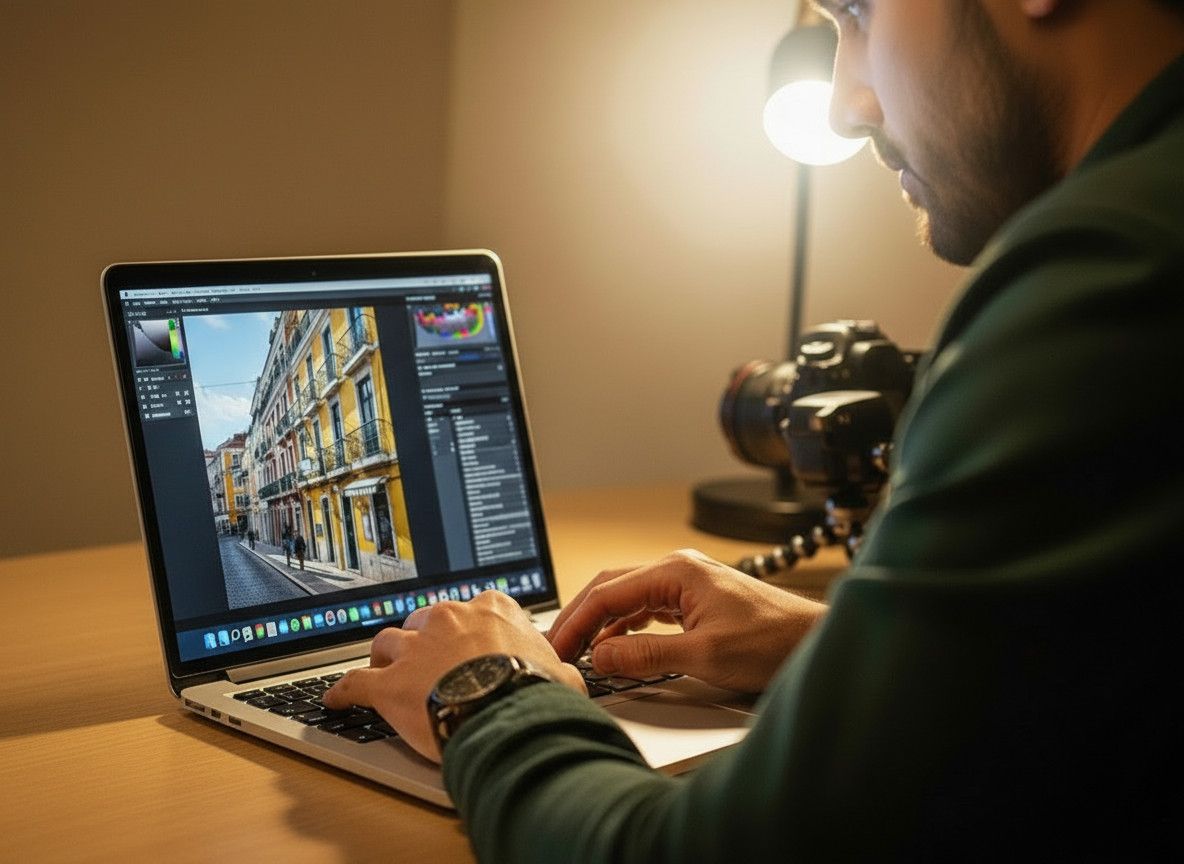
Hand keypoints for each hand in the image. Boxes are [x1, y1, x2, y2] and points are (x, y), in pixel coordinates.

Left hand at [323, 590, 585, 762]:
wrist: (509, 714)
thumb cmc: (538, 693)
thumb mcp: (562, 673)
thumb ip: (556, 667)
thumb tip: (566, 679)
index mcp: (491, 610)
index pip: (475, 608)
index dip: (470, 628)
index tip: (470, 641)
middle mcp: (448, 619)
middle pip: (424, 621)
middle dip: (423, 639)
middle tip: (427, 661)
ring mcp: (415, 649)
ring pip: (387, 642)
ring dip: (384, 657)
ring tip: (382, 670)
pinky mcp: (389, 683)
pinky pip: (355, 683)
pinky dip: (343, 693)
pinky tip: (336, 701)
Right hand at [547, 549, 826, 693]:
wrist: (814, 642)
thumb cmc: (771, 641)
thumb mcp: (703, 655)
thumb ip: (645, 655)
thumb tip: (600, 655)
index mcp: (676, 571)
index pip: (607, 592)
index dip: (576, 622)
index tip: (557, 648)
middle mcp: (678, 569)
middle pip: (612, 588)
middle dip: (581, 618)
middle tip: (558, 649)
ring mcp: (688, 583)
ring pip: (628, 599)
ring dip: (602, 624)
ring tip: (579, 651)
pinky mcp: (696, 600)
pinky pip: (648, 609)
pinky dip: (626, 628)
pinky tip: (616, 647)